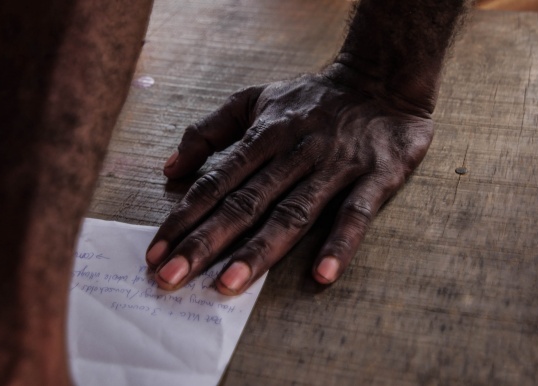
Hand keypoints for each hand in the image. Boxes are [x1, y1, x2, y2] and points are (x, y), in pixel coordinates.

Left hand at [145, 68, 432, 294]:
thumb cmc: (311, 97)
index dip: (183, 217)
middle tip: (171, 277)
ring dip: (260, 250)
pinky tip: (321, 275)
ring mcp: (335, 167)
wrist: (382, 77)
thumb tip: (169, 168)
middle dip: (205, 242)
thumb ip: (210, 131)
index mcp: (264, 135)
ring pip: (292, 213)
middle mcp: (294, 153)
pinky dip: (340, 243)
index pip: (216, 183)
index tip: (156, 251)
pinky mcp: (376, 177)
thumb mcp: (254, 100)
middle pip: (245, 203)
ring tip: (227, 284)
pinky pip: (356, 214)